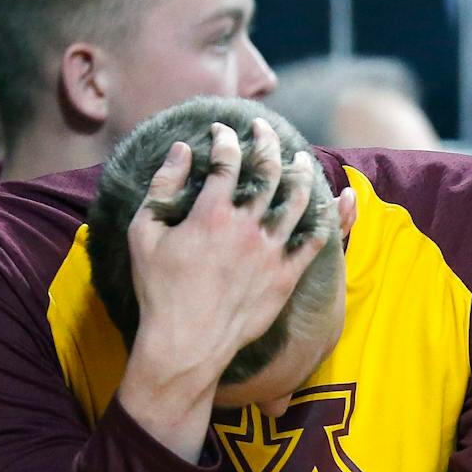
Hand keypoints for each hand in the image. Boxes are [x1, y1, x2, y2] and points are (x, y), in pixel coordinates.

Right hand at [128, 118, 340, 384]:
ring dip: (302, 174)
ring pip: (298, 202)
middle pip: (269, 173)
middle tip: (266, 130)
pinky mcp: (287, 276)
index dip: (227, 139)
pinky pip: (315, 241)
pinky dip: (325, 218)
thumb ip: (163, 186)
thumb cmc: (159, 289)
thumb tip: (182, 150)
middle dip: (269, 143)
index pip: (228, 161)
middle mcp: (247, 228)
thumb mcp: (145, 233)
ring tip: (301, 160)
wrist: (187, 342)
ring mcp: (271, 252)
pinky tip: (327, 203)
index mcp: (211, 214)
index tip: (224, 129)